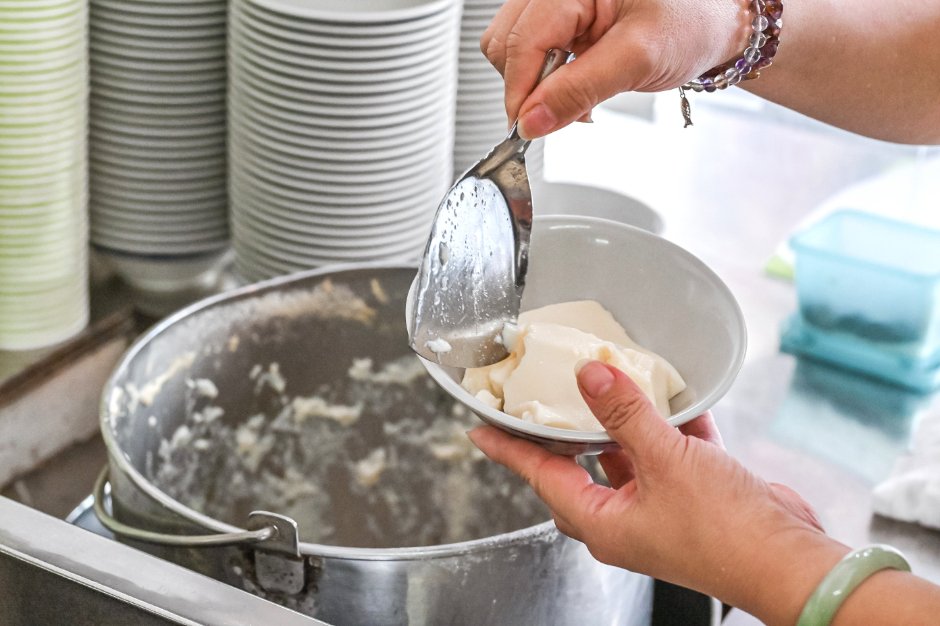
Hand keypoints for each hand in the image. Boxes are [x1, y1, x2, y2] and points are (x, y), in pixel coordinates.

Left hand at [468, 361, 847, 623]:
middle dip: (562, 436)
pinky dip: (671, 429)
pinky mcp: (696, 499)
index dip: (509, 448)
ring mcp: (661, 511)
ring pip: (627, 459)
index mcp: (604, 522)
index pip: (541, 476)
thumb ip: (624, 413)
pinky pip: (672, 456)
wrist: (791, 561)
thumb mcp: (664, 460)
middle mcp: (626, 520)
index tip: (479, 429)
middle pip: (579, 470)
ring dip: (621, 425)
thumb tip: (589, 374)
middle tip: (544, 402)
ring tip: (608, 385)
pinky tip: (678, 400)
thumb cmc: (726, 532)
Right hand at [480, 0, 749, 137]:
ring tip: (573, 95)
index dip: (521, 92)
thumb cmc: (691, 23)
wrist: (715, 19)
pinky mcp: (558, 12)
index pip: (522, 40)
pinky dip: (542, 74)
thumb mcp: (637, 60)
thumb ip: (578, 91)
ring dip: (533, 82)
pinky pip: (527, 45)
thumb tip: (532, 122)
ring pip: (510, 45)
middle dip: (528, 87)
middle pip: (507, 42)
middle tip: (562, 113)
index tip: (527, 129)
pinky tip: (570, 81)